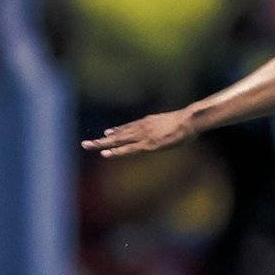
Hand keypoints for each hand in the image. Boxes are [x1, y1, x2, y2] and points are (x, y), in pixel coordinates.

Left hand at [81, 109, 196, 157]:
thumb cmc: (188, 122)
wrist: (189, 120)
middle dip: (101, 139)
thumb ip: (170, 125)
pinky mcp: (147, 145)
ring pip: (118, 141)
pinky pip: (128, 149)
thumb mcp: (176, 121)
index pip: (129, 127)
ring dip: (101, 144)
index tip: (107, 132)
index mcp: (148, 122)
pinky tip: (105, 153)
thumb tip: (177, 127)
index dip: (117, 130)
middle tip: (85, 143)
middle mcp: (141, 127)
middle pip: (118, 134)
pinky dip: (116, 151)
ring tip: (86, 146)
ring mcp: (143, 136)